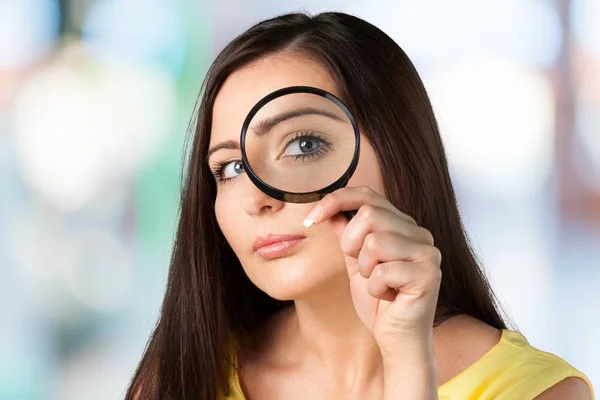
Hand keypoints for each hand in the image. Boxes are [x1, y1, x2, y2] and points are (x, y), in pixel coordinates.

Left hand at [303, 185, 441, 349]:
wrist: (396, 339)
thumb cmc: (379, 303)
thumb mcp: (355, 263)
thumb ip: (346, 234)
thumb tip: (330, 209)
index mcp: (402, 226)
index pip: (368, 195)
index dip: (336, 200)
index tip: (311, 218)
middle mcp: (419, 233)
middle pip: (370, 214)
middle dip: (351, 244)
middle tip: (361, 269)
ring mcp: (427, 252)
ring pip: (376, 242)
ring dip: (365, 269)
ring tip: (378, 284)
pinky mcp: (429, 274)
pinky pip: (384, 270)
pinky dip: (376, 288)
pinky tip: (388, 297)